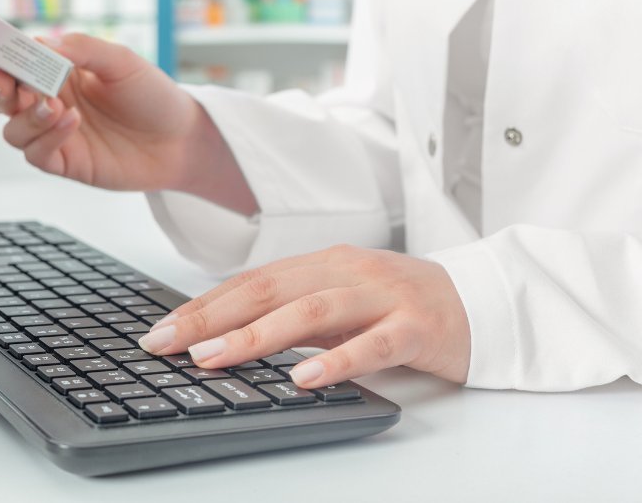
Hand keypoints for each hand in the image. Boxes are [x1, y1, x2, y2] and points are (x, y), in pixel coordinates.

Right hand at [0, 33, 255, 212]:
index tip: (4, 56)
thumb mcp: (122, 61)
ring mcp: (58, 135)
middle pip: (4, 99)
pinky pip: (37, 154)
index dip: (4, 59)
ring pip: (13, 130)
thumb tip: (42, 42)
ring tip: (55, 106)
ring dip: (27, 117)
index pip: (18, 63)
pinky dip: (47, 138)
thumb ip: (83, 49)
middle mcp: (54, 102)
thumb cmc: (155, 97)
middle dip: (0, 90)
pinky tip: (71, 122)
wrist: (181, 139)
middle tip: (15, 85)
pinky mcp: (67, 163)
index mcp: (62, 73)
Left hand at [138, 245, 470, 387]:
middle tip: (165, 343)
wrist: (479, 300)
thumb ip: (294, 313)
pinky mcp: (417, 324)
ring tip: (215, 356)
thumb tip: (229, 335)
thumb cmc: (399, 305)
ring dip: (258, 335)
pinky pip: (374, 344)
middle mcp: (346, 270)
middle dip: (211, 316)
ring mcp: (382, 294)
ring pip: (312, 310)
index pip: (251, 280)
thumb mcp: (340, 303)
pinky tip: (304, 378)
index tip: (161, 329)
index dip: (204, 304)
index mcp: (322, 263)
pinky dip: (337, 360)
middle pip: (268, 289)